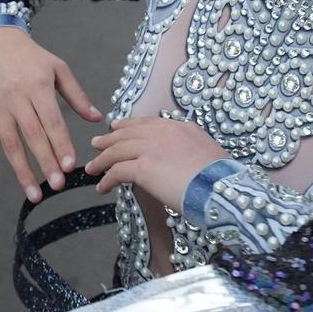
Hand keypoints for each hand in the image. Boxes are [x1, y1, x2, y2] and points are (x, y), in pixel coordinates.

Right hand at [0, 26, 103, 202]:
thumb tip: (97, 119)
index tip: (70, 166)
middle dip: (46, 163)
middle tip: (58, 186)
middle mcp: (15, 96)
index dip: (61, 144)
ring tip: (34, 194)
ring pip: (8, 143)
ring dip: (21, 170)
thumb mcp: (57, 67)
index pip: (52, 120)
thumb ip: (76, 95)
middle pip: (32, 135)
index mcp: (38, 85)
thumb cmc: (30, 56)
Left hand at [86, 116, 228, 211]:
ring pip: (117, 151)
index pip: (145, 123)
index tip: (115, 127)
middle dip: (109, 140)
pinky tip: (102, 188)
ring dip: (102, 160)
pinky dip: (107, 180)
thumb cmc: (220, 178)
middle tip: (96, 145)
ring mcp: (151, 148)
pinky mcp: (143, 168)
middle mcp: (162, 132)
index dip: (127, 126)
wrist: (220, 188)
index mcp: (178, 126)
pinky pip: (117, 172)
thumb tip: (179, 156)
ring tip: (92, 168)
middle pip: (127, 133)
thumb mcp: (206, 151)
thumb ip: (188, 147)